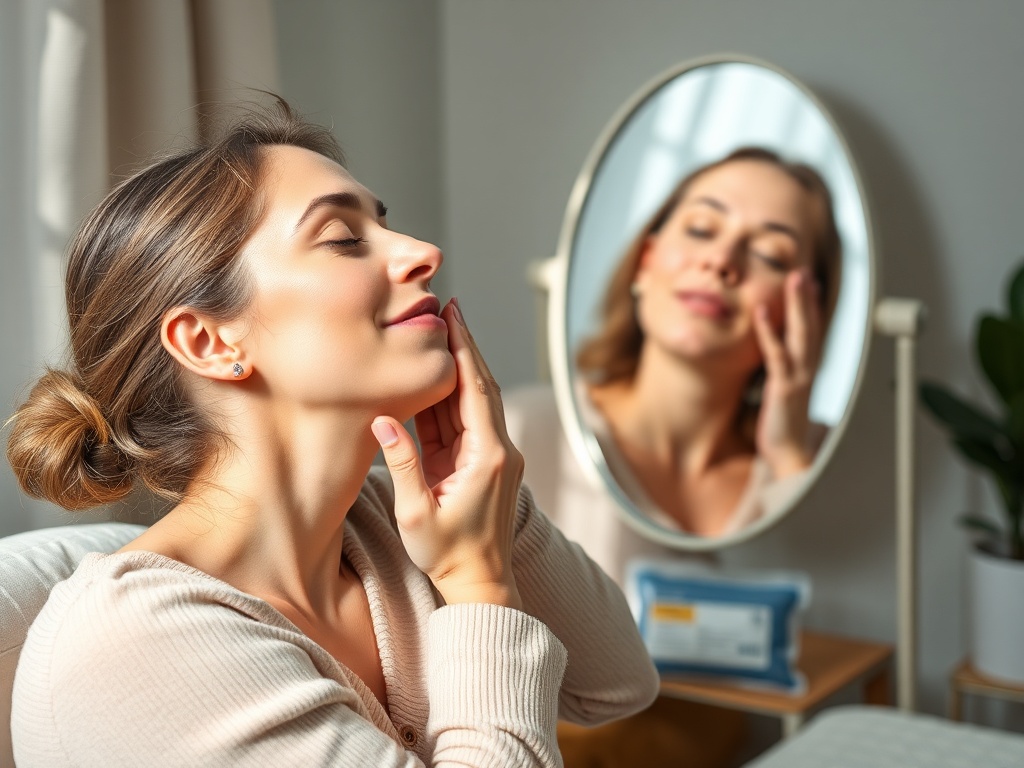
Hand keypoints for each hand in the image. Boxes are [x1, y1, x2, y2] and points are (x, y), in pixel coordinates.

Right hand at [371, 299, 523, 609]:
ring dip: (461, 366)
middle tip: (448, 308)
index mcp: (488, 456)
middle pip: (482, 385)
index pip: (476, 390)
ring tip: (441, 331)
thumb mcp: (417, 513)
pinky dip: (455, 396)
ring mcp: (496, 455)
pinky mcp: (486, 463)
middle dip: (465, 345)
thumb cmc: (449, 555)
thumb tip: (383, 420)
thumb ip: (402, 464)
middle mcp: (499, 449)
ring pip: (477, 400)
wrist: (481, 584)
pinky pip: (469, 421)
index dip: (464, 349)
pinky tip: (438, 376)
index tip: (453, 315)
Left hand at [752, 269, 822, 477]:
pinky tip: (760, 311)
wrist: (790, 456)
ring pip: (801, 334)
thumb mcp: (782, 396)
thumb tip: (775, 365)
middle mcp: (808, 370)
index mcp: (807, 371)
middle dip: (808, 298)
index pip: (811, 333)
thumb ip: (781, 377)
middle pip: (811, 326)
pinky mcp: (784, 387)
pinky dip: (768, 332)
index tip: (808, 284)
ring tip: (796, 278)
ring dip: (798, 305)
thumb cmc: (783, 428)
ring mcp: (798, 377)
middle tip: (803, 272)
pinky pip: (776, 354)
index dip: (810, 308)